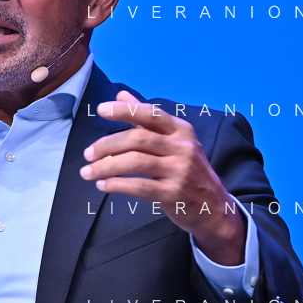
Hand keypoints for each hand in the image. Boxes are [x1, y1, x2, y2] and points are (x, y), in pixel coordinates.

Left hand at [79, 91, 246, 264]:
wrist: (214, 207)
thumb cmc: (189, 171)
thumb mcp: (174, 141)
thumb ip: (147, 119)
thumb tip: (121, 95)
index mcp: (181, 130)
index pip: (150, 114)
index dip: (125, 110)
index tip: (101, 110)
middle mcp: (182, 147)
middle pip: (138, 138)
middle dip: (107, 144)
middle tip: (87, 154)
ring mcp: (179, 171)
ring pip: (135, 162)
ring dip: (106, 166)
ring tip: (87, 172)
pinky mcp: (173, 194)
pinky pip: (140, 187)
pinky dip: (117, 185)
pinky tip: (103, 185)